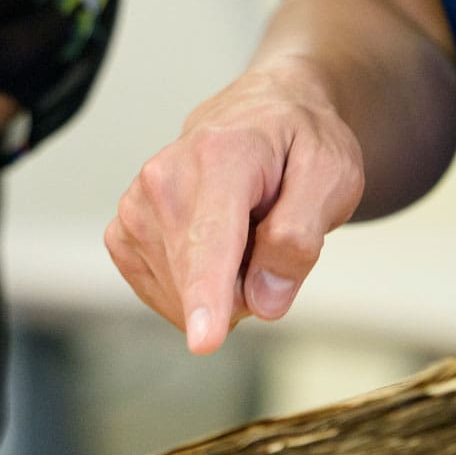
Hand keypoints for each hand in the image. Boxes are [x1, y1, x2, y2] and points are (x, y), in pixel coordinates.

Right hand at [106, 57, 364, 353]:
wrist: (262, 113)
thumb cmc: (300, 142)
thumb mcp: (332, 177)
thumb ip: (299, 237)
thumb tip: (263, 300)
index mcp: (221, 156)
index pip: (213, 240)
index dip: (208, 295)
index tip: (203, 341)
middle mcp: (164, 177)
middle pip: (202, 279)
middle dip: (246, 283)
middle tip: (270, 229)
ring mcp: (136, 205)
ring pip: (181, 295)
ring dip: (222, 285)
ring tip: (243, 231)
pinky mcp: (123, 231)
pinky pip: (160, 292)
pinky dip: (194, 288)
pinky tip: (215, 251)